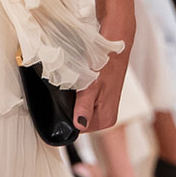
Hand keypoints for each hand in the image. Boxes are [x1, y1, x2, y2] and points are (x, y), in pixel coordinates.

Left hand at [72, 13, 134, 133]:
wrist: (113, 47)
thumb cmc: (105, 64)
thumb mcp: (91, 87)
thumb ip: (83, 108)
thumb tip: (79, 126)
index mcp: (106, 119)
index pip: (78, 129)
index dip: (68, 118)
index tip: (62, 105)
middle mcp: (106, 116)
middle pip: (78, 120)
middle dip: (70, 108)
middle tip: (69, 92)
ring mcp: (103, 107)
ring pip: (79, 110)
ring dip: (73, 100)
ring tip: (74, 86)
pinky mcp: (100, 99)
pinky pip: (83, 102)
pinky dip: (78, 94)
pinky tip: (78, 85)